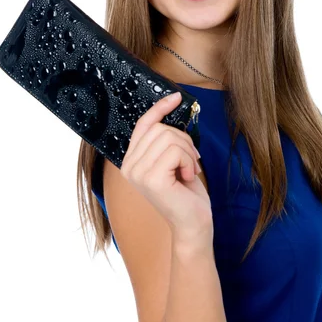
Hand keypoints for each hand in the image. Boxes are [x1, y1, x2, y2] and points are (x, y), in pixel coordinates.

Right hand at [120, 91, 213, 247]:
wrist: (192, 224)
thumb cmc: (185, 193)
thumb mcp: (173, 160)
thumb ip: (166, 140)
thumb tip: (173, 108)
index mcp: (131, 160)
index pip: (143, 124)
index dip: (160, 108)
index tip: (176, 97)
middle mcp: (129, 166)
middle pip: (160, 128)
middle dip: (183, 140)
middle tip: (191, 160)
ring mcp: (138, 172)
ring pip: (169, 137)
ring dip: (187, 151)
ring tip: (188, 169)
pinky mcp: (151, 178)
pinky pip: (175, 150)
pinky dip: (188, 161)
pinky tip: (187, 176)